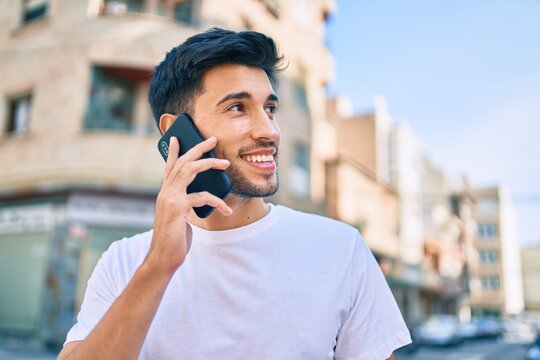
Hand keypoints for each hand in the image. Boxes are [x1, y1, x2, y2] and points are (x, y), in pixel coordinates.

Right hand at [146, 136, 231, 273]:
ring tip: (225, 163)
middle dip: (197, 149)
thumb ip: (186, 204)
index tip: (177, 138)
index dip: (174, 152)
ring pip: (189, 170)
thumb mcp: (180, 218)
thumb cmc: (174, 239)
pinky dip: (218, 202)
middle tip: (212, 140)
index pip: (169, 167)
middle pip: (182, 162)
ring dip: (209, 163)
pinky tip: (228, 210)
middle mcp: (165, 192)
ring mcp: (170, 198)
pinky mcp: (179, 207)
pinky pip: (202, 196)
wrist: (163, 257)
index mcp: (165, 194)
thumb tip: (200, 196)